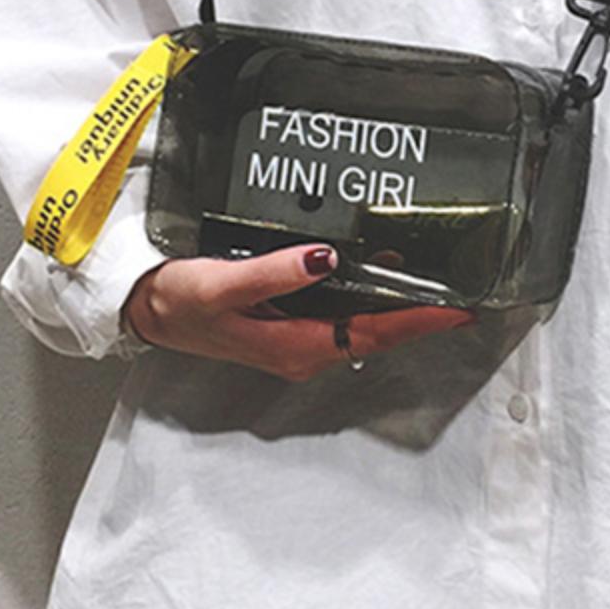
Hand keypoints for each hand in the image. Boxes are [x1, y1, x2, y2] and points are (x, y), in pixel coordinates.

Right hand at [122, 245, 476, 379]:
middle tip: (463, 294)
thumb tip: (325, 259)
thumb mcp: (224, 283)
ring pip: (362, 325)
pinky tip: (381, 271)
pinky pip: (341, 313)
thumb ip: (276, 273)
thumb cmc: (180, 301)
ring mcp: (296, 338)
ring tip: (436, 281)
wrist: (145, 310)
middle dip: (421, 316)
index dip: (419, 322)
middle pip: (377, 333)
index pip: (373, 334)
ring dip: (398, 305)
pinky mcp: (287, 323)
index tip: (458, 312)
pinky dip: (368, 295)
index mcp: (295, 347)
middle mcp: (303, 350)